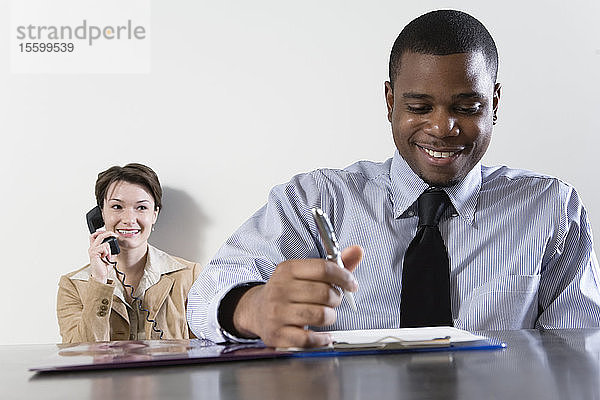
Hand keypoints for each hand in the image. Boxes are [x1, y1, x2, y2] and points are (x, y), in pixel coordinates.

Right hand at [88, 230, 117, 283]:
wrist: (101, 276)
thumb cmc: (104, 267)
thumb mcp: (109, 255)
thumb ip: (110, 249)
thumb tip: (115, 244)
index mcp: (94, 248)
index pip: (94, 235)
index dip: (102, 232)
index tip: (111, 233)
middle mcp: (92, 248)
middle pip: (97, 234)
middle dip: (108, 233)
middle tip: (115, 235)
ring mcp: (92, 250)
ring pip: (102, 240)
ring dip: (109, 247)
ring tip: (108, 255)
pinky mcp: (94, 253)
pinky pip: (104, 246)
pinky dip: (108, 252)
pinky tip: (106, 257)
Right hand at [233, 245, 362, 347]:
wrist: (257, 311)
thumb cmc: (287, 291)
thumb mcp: (305, 273)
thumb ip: (333, 264)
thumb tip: (358, 251)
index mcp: (287, 269)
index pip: (324, 268)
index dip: (344, 276)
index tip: (351, 284)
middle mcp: (280, 289)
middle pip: (325, 293)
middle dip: (336, 298)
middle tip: (333, 300)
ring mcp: (277, 313)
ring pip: (320, 315)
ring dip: (330, 316)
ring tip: (325, 315)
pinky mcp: (277, 334)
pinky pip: (310, 339)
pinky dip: (323, 339)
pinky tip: (324, 335)